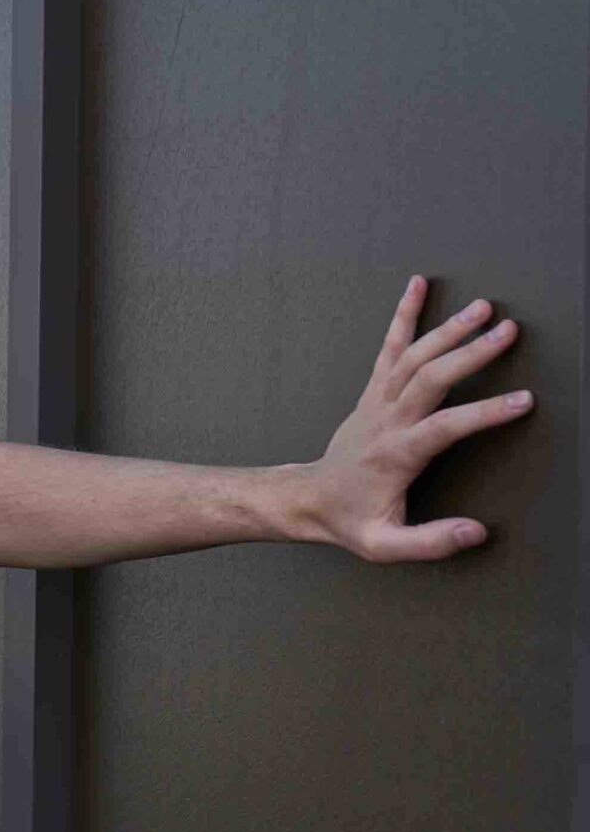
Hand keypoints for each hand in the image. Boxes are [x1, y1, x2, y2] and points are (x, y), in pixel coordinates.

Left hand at [304, 277, 532, 560]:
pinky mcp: (372, 391)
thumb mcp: (384, 545)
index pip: (444, 428)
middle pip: (429, 378)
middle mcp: (385, 421)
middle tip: (509, 331)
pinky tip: (417, 285)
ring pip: (412, 356)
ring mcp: (376, 401)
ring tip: (485, 307)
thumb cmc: (351, 521)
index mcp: (395, 456)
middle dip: (470, 354)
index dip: (483, 414)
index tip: (523, 401)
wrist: (309, 500)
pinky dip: (403, 314)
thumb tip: (477, 533)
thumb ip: (429, 543)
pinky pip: (387, 347)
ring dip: (448, 330)